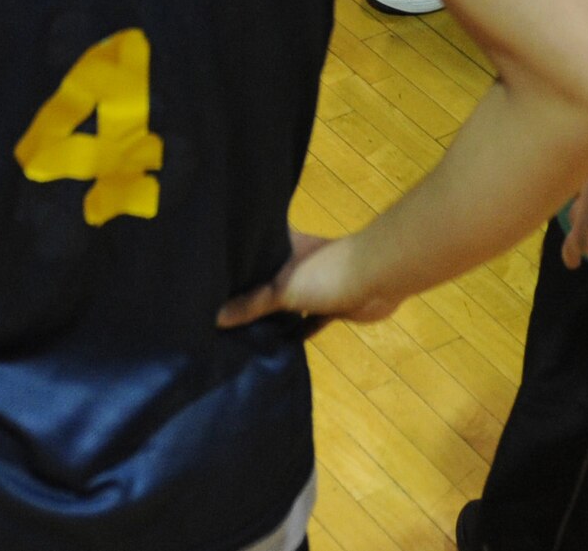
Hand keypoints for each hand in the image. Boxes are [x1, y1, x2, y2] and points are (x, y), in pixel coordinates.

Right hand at [216, 228, 399, 330]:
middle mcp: (298, 260)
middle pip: (270, 277)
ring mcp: (316, 282)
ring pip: (290, 300)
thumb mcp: (281, 289)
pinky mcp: (332, 304)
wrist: (376, 280)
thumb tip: (215, 318)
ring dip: (276, 314)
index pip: (254, 248)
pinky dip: (299, 330)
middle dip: (252, 291)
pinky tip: (282, 343)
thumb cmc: (324, 273)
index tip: (211, 273)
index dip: (235, 260)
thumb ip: (251, 304)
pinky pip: (310, 320)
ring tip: (245, 329)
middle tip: (221, 308)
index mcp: (284, 245)